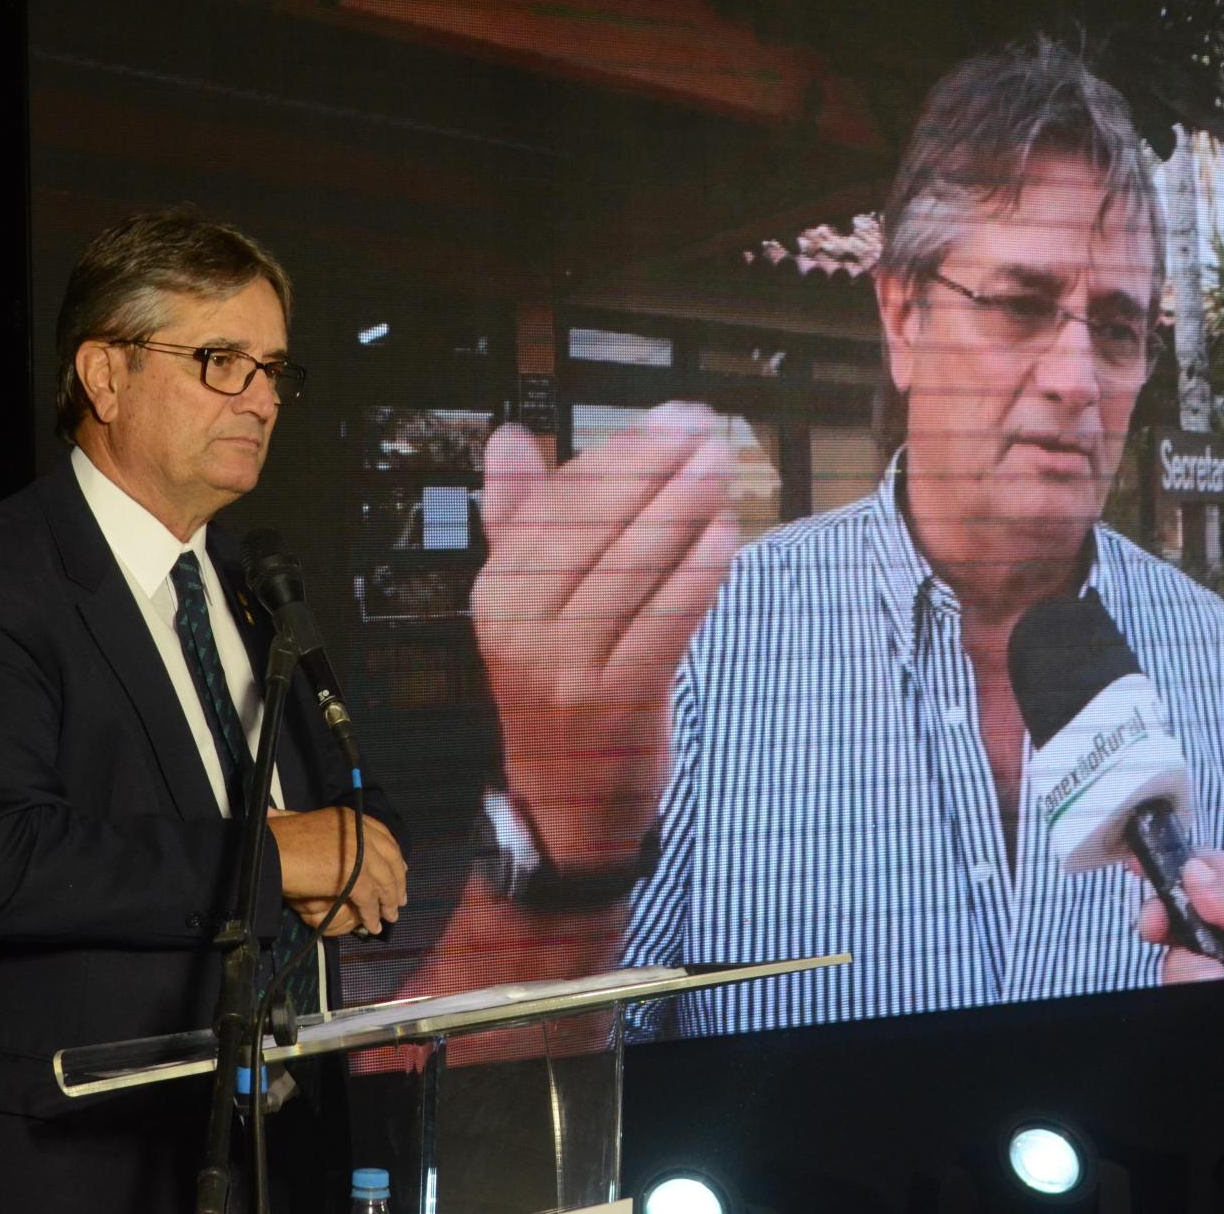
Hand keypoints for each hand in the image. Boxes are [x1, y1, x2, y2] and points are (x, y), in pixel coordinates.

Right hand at [267, 807, 406, 934]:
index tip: (400, 871)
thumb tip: (338, 843)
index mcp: (353, 819)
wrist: (273, 850)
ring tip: (390, 918)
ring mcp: (361, 854)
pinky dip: (372, 915)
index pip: (384, 837)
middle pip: (390, 860)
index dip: (394, 857)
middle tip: (400, 900)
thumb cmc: (284, 837)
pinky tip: (373, 926)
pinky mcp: (355, 876)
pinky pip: (369, 900)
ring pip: (383, 882)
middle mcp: (362, 832)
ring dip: (388, 903)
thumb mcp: (316, 827)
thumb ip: (333, 833)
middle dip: (397, 882)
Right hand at [472, 405, 738, 868]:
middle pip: (595, 527)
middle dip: (657, 471)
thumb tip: (507, 440)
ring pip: (632, 569)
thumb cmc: (562, 688)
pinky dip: (696, 576)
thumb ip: (522, 523)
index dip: (619, 453)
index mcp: (497, 592)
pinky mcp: (615, 702)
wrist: (565, 805)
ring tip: (721, 473)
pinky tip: (725, 538)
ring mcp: (564, 669)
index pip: (559, 503)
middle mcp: (520, 628)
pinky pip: (663, 623)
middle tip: (708, 433)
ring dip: (684, 511)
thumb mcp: (530, 607)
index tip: (669, 418)